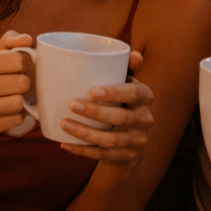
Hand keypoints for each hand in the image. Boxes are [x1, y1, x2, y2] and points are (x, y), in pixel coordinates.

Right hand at [0, 31, 34, 144]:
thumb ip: (7, 43)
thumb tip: (27, 39)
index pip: (17, 60)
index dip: (22, 65)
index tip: (15, 69)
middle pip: (22, 82)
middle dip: (23, 84)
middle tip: (15, 85)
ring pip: (19, 103)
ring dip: (20, 101)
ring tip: (10, 98)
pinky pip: (16, 119)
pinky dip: (16, 116)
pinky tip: (6, 112)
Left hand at [60, 49, 153, 168]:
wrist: (130, 139)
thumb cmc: (122, 102)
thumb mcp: (126, 84)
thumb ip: (126, 68)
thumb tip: (133, 53)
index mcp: (145, 97)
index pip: (134, 93)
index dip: (115, 93)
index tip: (93, 91)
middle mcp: (145, 120)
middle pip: (121, 118)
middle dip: (96, 112)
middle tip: (72, 104)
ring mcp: (136, 141)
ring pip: (111, 141)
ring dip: (86, 133)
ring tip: (64, 124)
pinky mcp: (125, 157)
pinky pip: (102, 156)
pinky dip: (82, 151)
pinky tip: (65, 144)